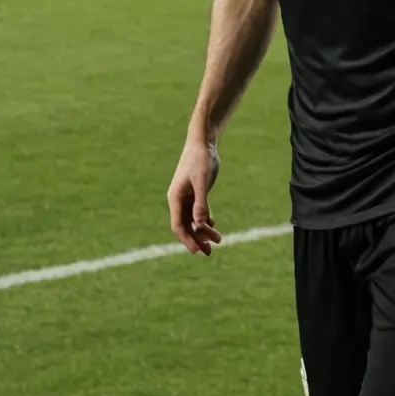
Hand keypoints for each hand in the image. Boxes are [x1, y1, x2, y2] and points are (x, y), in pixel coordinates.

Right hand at [167, 138, 222, 255]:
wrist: (203, 142)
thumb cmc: (201, 159)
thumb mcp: (202, 181)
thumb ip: (201, 202)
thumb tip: (200, 224)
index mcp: (175, 197)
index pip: (178, 225)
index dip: (187, 240)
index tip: (198, 252)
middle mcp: (178, 199)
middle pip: (185, 226)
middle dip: (197, 240)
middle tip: (210, 252)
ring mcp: (187, 196)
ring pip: (193, 220)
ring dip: (203, 231)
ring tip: (219, 240)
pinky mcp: (195, 192)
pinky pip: (198, 212)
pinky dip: (205, 220)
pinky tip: (214, 227)